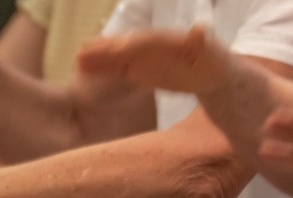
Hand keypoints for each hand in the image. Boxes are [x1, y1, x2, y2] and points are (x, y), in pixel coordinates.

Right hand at [76, 26, 233, 94]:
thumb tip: (201, 31)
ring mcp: (142, 57)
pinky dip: (101, 69)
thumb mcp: (213, 53)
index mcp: (167, 41)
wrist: (210, 72)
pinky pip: (116, 68)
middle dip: (106, 50)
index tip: (117, 49)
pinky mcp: (137, 69)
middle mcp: (151, 46)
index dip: (132, 45)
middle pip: (126, 46)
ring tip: (78, 60)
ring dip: (98, 58)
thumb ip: (203, 42)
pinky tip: (83, 71)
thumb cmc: (214, 62)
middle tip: (84, 52)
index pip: (147, 42)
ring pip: (117, 56)